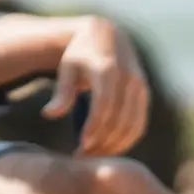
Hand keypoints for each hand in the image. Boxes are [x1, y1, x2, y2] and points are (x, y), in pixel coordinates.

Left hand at [42, 17, 150, 156]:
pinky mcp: (145, 95)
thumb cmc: (80, 55)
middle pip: (119, 119)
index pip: (104, 105)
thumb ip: (62, 93)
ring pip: (132, 125)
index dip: (95, 127)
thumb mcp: (67, 69)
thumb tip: (49, 115)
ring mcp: (140, 88)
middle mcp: (129, 79)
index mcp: (108, 70)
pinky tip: (108, 149)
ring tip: (92, 155)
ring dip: (114, 145)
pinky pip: (139, 124)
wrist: (107, 37)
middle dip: (102, 141)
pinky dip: (126, 140)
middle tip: (82, 156)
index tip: (82, 145)